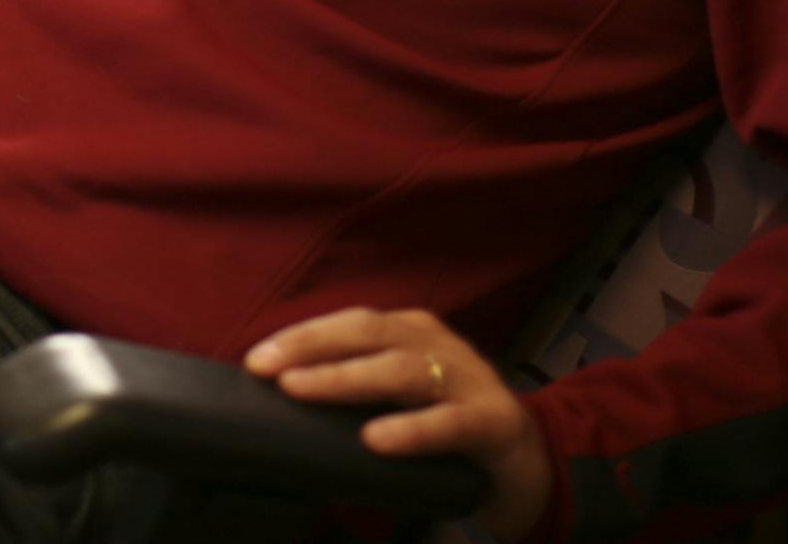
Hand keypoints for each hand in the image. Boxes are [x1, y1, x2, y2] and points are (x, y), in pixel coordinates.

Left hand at [245, 306, 553, 542]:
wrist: (530, 464)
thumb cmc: (449, 428)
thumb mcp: (402, 400)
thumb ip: (358, 393)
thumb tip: (286, 398)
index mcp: (413, 333)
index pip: (350, 322)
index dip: (302, 336)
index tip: (257, 359)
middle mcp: (439, 345)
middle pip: (369, 333)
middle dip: (312, 347)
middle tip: (266, 369)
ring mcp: (468, 380)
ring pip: (401, 371)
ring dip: (346, 379)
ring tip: (303, 391)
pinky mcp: (494, 423)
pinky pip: (449, 423)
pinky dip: (410, 429)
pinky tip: (375, 439)